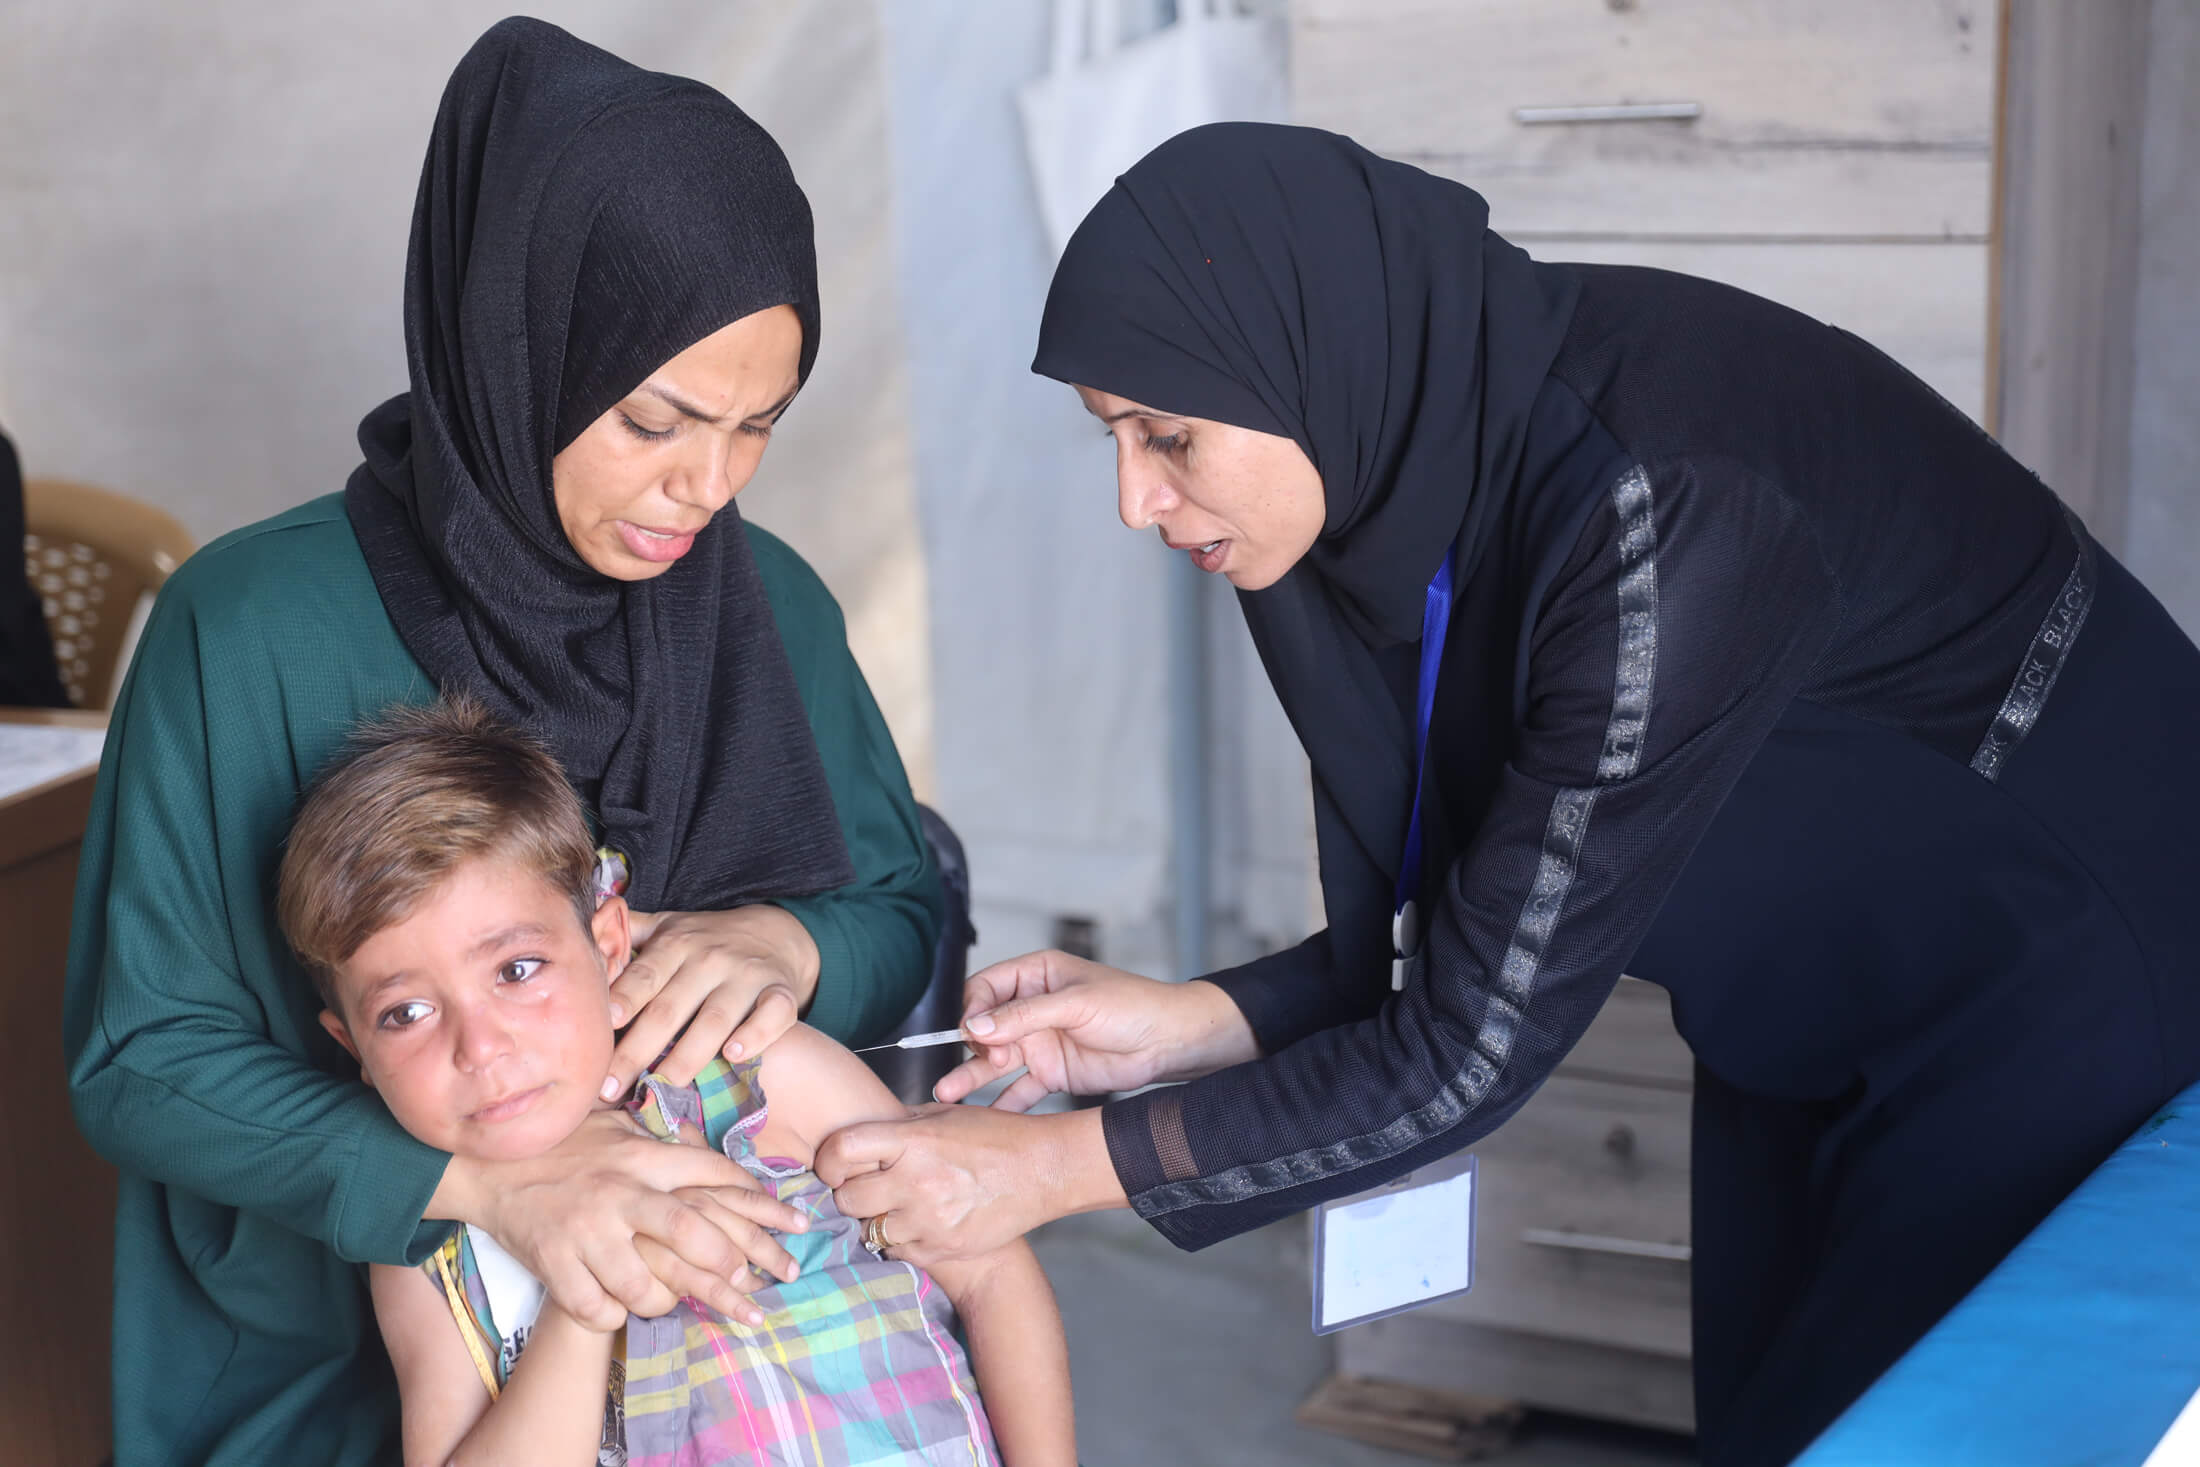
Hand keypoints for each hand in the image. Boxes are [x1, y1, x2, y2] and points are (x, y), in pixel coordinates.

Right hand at [437, 1109, 810, 1330]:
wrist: (485, 1164)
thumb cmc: (559, 1143)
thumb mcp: (614, 1126)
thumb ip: (658, 1138)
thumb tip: (706, 1145)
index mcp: (639, 1156)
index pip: (712, 1174)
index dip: (759, 1200)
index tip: (793, 1223)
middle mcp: (618, 1193)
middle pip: (689, 1231)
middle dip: (728, 1264)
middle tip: (752, 1288)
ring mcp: (585, 1231)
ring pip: (643, 1285)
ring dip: (664, 1301)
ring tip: (676, 1303)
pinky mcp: (552, 1262)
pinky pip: (594, 1308)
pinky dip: (610, 1316)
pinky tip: (617, 1312)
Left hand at [604, 905, 820, 1094]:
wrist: (776, 932)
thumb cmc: (706, 939)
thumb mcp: (667, 926)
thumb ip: (626, 932)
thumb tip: (579, 931)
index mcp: (676, 944)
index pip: (644, 975)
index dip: (622, 1000)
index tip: (599, 1029)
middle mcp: (710, 959)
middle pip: (670, 1008)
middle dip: (637, 1049)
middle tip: (610, 1088)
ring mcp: (747, 976)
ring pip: (716, 1018)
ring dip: (690, 1054)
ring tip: (665, 1085)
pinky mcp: (781, 992)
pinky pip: (774, 1014)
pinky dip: (756, 1035)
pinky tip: (734, 1055)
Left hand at [815, 1105, 1120, 1266]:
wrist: (1044, 1171)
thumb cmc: (997, 1137)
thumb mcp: (946, 1115)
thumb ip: (900, 1125)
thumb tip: (861, 1135)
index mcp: (913, 1140)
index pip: (842, 1150)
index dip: (828, 1160)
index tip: (832, 1165)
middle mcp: (916, 1181)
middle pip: (848, 1198)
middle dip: (852, 1193)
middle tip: (869, 1187)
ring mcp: (929, 1219)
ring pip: (870, 1230)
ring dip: (879, 1219)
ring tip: (903, 1204)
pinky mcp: (941, 1248)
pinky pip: (898, 1251)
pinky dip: (903, 1239)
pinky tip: (922, 1221)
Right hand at [934, 950, 1257, 1110]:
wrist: (1170, 1042)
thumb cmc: (1132, 1006)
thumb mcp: (1076, 1003)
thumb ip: (1025, 1015)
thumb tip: (977, 1026)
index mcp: (1036, 976)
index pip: (987, 988)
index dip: (974, 1010)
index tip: (971, 1032)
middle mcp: (1032, 1009)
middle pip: (986, 1028)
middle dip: (967, 1048)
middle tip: (959, 1070)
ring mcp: (1040, 1043)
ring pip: (996, 1061)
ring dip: (972, 1078)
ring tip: (946, 1096)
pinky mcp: (1052, 1074)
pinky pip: (1020, 1091)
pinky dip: (1004, 1104)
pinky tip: (986, 1121)